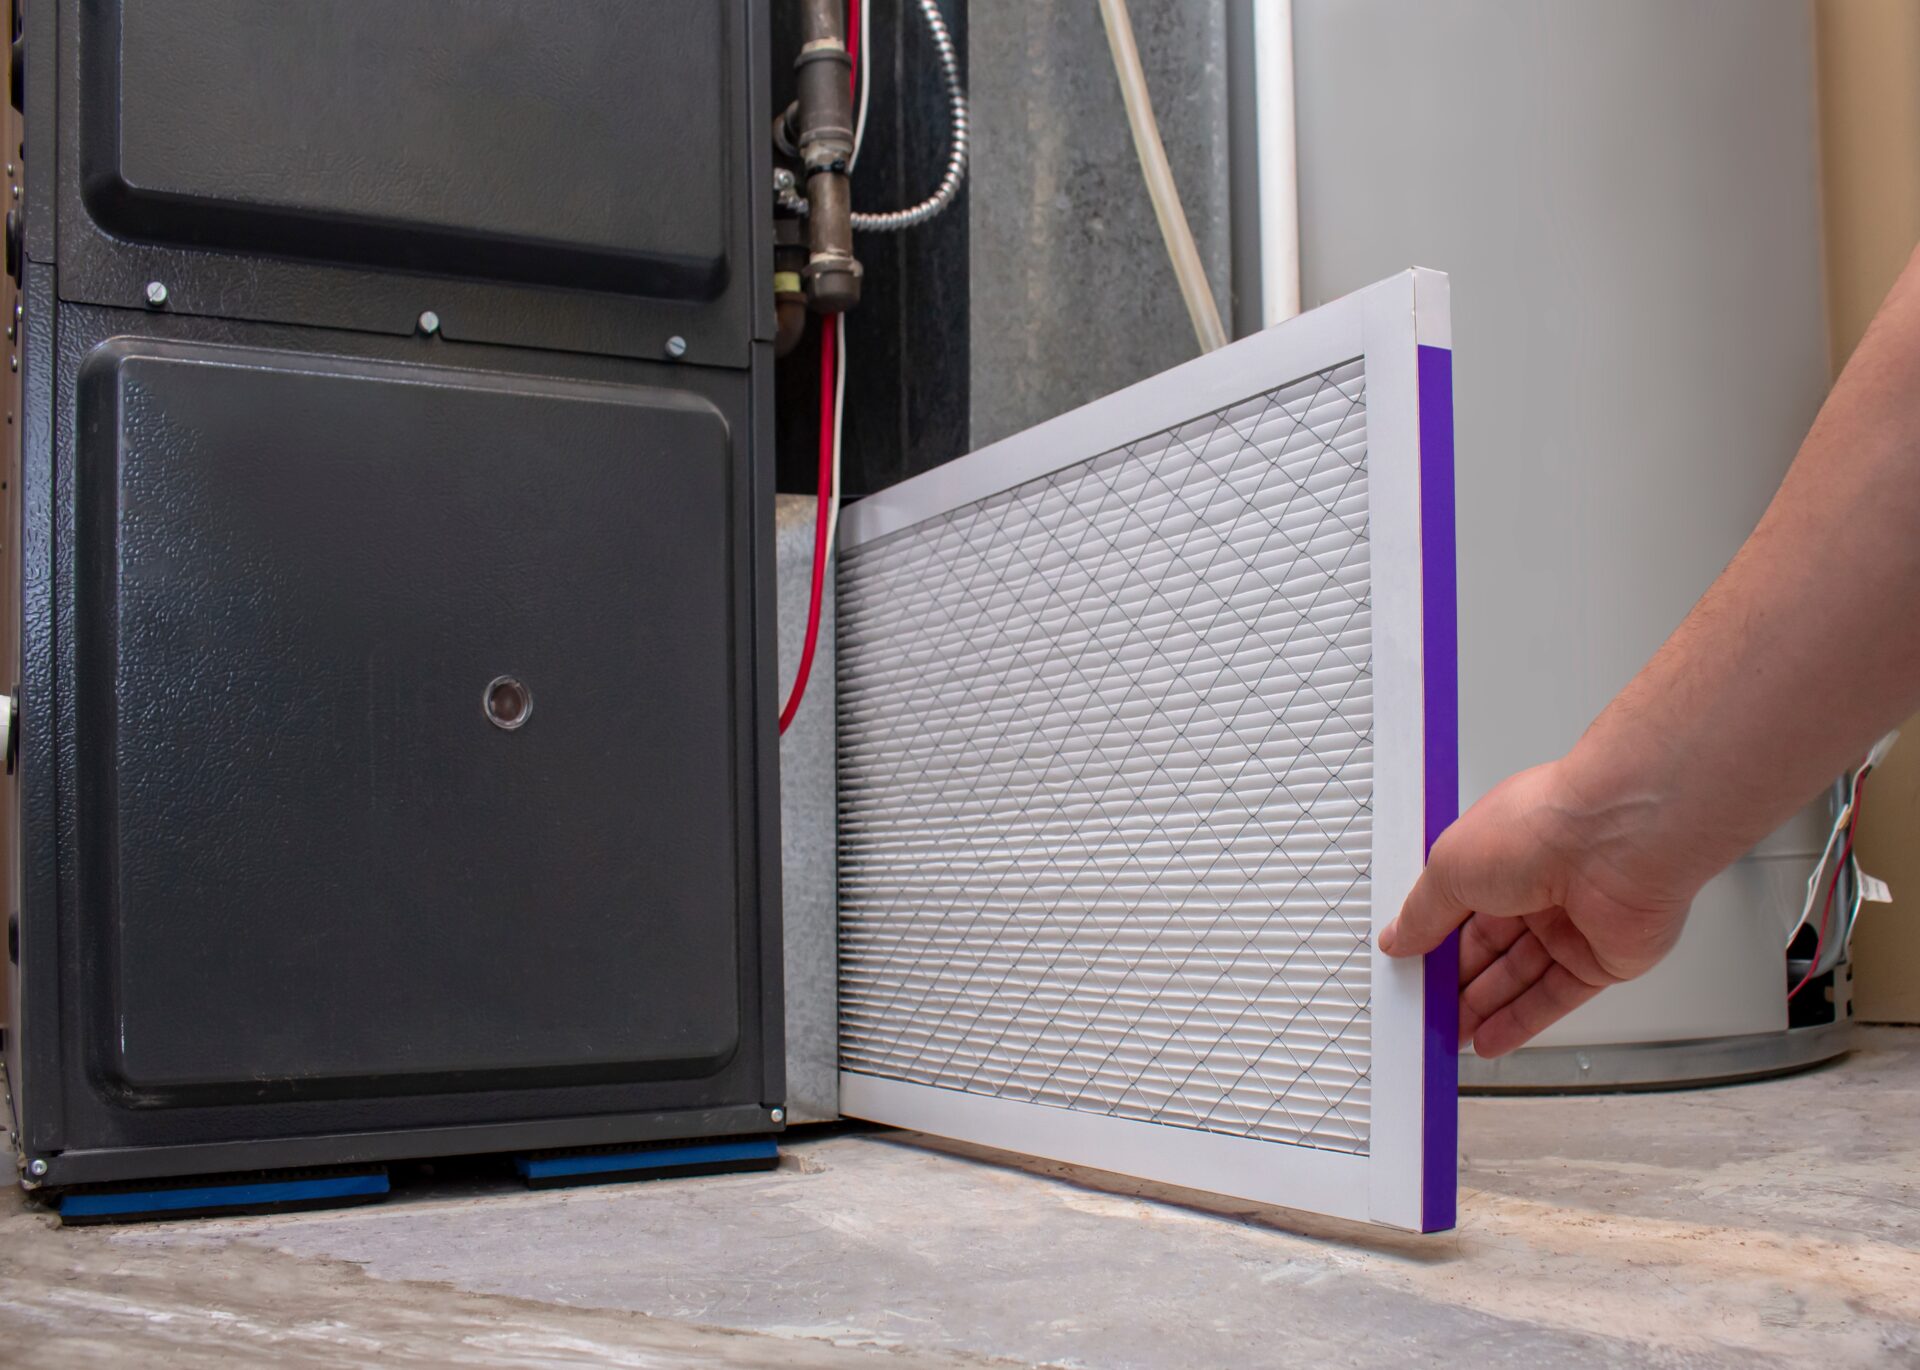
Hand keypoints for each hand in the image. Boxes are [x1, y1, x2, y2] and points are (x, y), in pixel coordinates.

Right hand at [1377, 760, 1700, 1056]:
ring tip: (1449, 1037)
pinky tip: (1490, 1041)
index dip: (1432, 942)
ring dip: (1482, 1009)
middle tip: (1425, 1013)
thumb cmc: (1540, 827)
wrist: (1618, 838)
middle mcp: (1537, 887)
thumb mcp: (1450, 869)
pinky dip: (1521, 1022)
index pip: (1458, 910)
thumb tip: (1398, 938)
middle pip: (1488, 949)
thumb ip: (1423, 913)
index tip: (1409, 970)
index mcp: (1498, 856)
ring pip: (1519, 977)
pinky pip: (1556, 997)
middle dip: (1455, 982)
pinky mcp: (1602, 959)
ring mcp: (1571, 925)